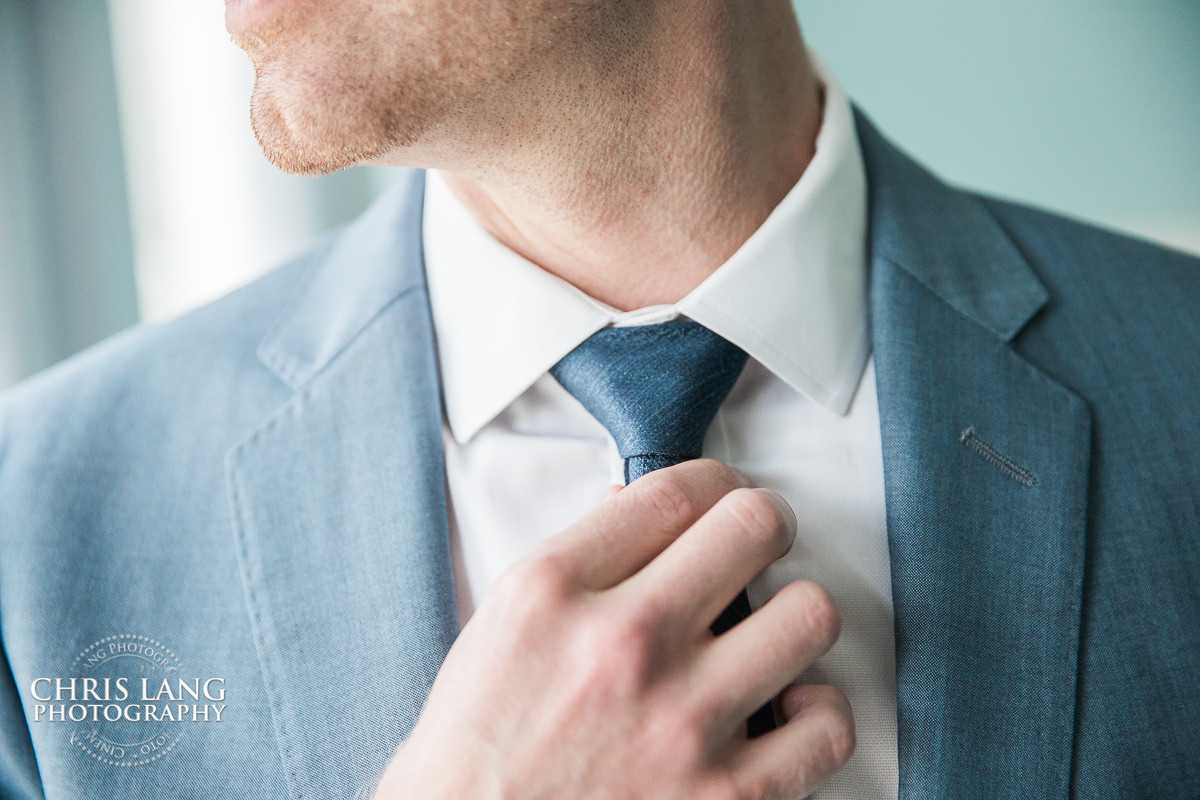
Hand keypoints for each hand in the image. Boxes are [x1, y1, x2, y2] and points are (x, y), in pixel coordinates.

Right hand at [374, 459, 852, 799]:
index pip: (673, 492)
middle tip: (758, 544)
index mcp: (553, 592)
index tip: (722, 495)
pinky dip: (816, 715)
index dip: (715, 480)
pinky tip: (785, 712)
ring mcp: (682, 721)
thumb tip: (638, 509)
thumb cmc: (475, 758)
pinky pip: (827, 727)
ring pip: (809, 615)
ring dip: (794, 618)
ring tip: (772, 633)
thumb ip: (573, 564)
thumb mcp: (498, 632)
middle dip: (765, 525)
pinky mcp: (729, 797)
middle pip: (753, 527)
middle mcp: (623, 644)